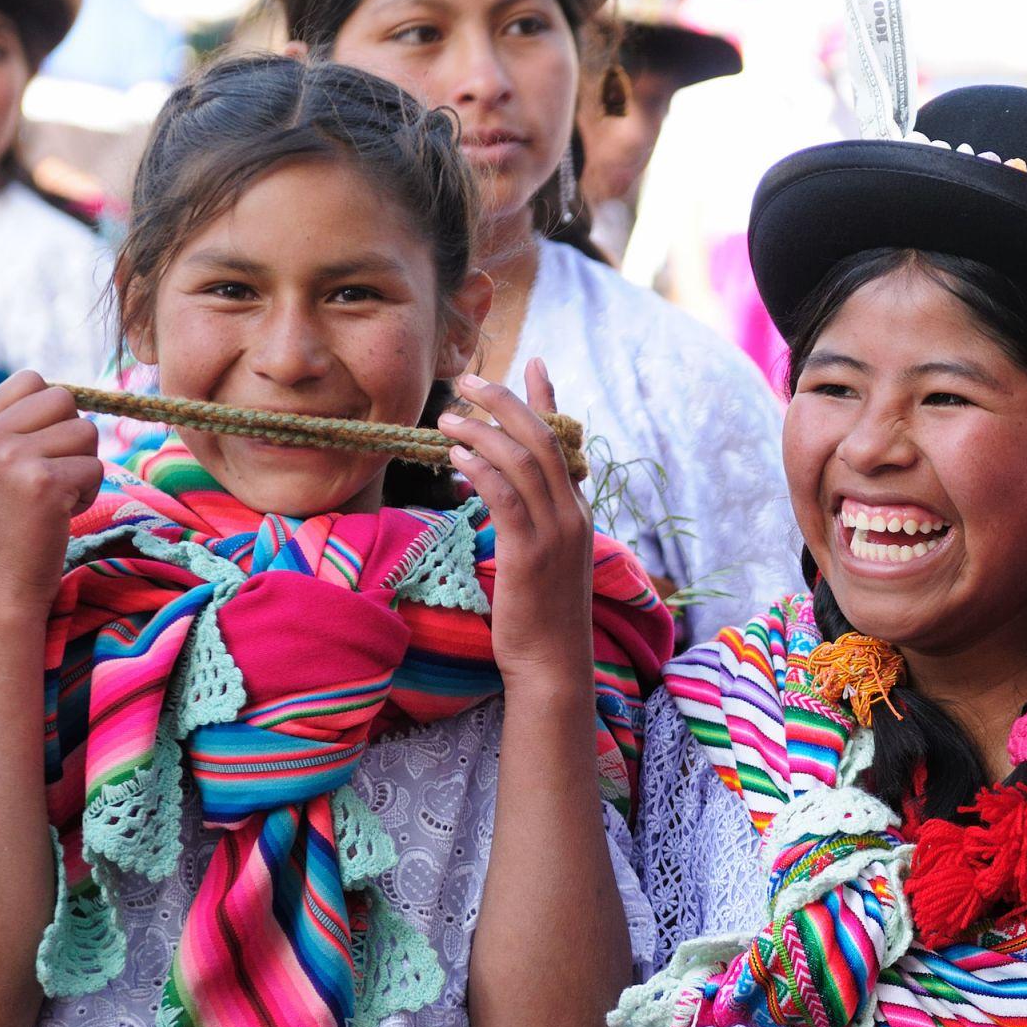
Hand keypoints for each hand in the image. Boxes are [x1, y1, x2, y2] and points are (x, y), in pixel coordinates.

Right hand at [0, 372, 101, 616]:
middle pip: (63, 398)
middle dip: (73, 436)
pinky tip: (59, 515)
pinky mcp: (43, 482)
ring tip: (53, 498)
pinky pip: (96, 467)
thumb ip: (18, 428)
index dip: (53, 412)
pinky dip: (88, 493)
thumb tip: (69, 393)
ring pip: (86, 431)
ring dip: (83, 466)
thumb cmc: (5, 528)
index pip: (31, 380)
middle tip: (51, 476)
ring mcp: (10, 457)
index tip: (42, 450)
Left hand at [441, 360, 593, 690]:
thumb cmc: (540, 616)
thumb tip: (491, 486)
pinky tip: (456, 459)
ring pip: (524, 461)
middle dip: (505, 402)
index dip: (546, 398)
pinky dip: (481, 470)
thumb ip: (527, 519)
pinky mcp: (532, 552)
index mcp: (577, 510)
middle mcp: (573, 513)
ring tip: (449, 419)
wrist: (553, 664)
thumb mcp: (541, 558)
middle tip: (468, 380)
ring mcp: (556, 532)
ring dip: (483, 433)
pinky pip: (506, 497)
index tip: (532, 361)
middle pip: (544, 438)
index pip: (563, 441)